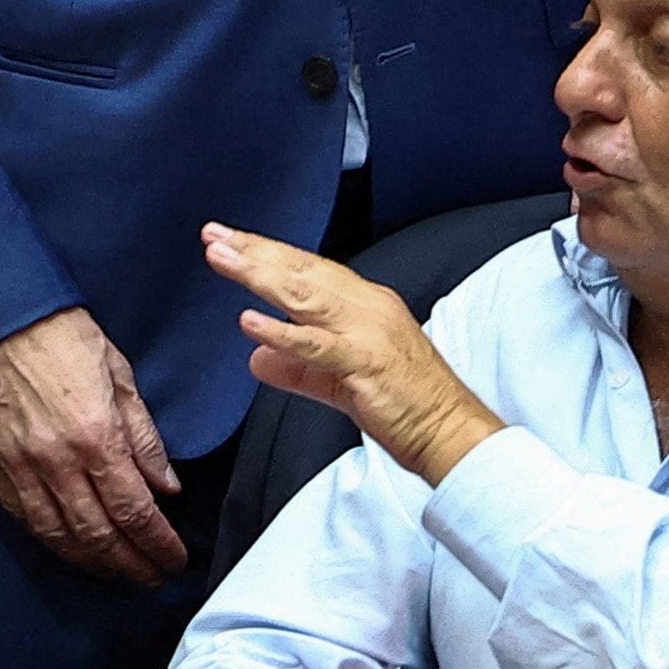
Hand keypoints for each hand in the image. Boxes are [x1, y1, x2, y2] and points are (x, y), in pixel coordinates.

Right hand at [0, 307, 186, 583]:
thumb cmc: (59, 335)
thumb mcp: (119, 374)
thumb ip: (144, 435)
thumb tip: (166, 485)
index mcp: (95, 436)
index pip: (134, 510)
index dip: (157, 544)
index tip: (173, 558)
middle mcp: (57, 462)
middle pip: (99, 535)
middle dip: (130, 564)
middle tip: (151, 576)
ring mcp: (21, 468)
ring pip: (59, 537)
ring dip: (92, 563)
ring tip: (116, 572)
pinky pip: (24, 519)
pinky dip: (51, 541)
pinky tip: (70, 548)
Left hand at [203, 223, 503, 486]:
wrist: (453, 433)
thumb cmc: (407, 406)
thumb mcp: (340, 383)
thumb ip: (296, 368)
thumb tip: (256, 358)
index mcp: (366, 305)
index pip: (309, 270)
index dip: (268, 253)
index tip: (231, 240)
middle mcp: (367, 307)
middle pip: (302, 271)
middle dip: (255, 251)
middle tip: (215, 235)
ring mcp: (368, 332)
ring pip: (305, 296)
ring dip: (260, 275)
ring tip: (223, 259)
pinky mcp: (366, 363)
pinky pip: (317, 345)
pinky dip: (282, 332)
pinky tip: (251, 321)